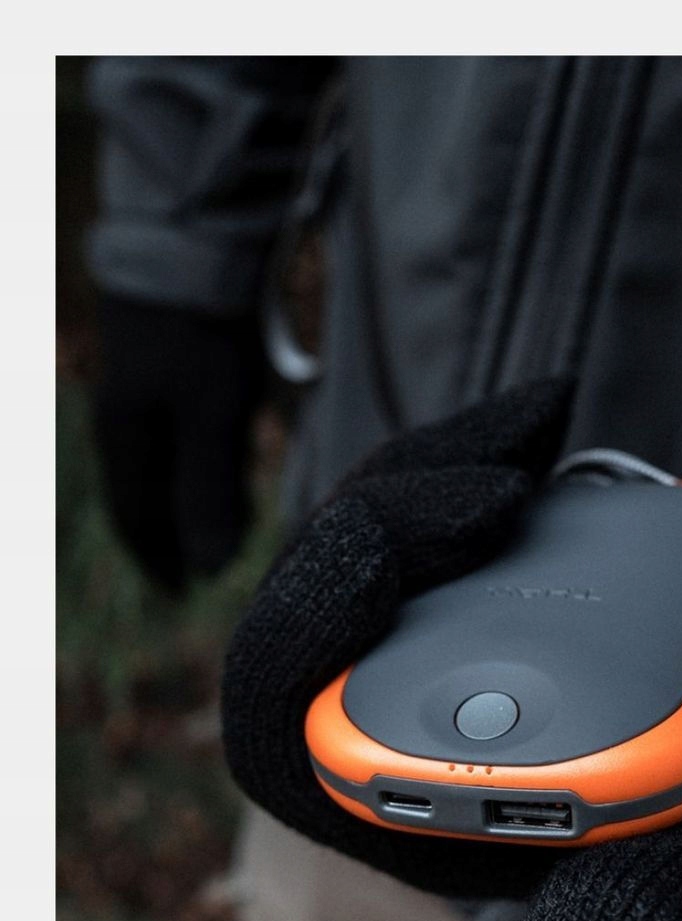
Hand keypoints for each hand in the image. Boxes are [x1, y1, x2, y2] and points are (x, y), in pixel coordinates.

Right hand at [93, 295, 265, 590]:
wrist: (191, 240)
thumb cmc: (198, 334)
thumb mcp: (208, 419)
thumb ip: (206, 493)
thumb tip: (206, 569)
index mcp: (126, 438)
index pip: (137, 518)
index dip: (160, 558)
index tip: (182, 591)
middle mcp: (128, 417)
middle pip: (150, 494)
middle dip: (176, 534)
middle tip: (208, 567)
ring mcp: (146, 386)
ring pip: (166, 460)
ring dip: (191, 497)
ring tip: (225, 524)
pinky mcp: (171, 361)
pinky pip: (181, 428)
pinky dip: (202, 459)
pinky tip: (226, 460)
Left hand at [221, 379, 575, 901]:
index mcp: (415, 812)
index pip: (285, 732)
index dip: (301, 639)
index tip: (384, 554)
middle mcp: (402, 719)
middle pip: (303, 609)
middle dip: (368, 535)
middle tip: (481, 490)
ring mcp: (434, 635)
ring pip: (361, 533)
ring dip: (423, 477)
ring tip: (525, 447)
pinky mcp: (480, 572)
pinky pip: (431, 495)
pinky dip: (480, 446)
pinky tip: (548, 414)